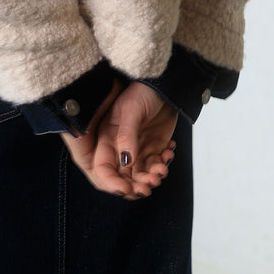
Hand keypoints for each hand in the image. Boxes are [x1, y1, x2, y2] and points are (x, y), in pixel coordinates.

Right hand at [61, 81, 177, 199]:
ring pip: (141, 174)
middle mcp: (121, 147)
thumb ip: (127, 136)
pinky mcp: (153, 148)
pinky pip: (156, 165)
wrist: (164, 85)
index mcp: (108, 139)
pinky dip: (163, 164)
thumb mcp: (131, 111)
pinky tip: (169, 151)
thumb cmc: (143, 92)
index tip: (128, 189)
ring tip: (162, 169)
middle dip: (136, 185)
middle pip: (123, 177)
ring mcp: (137, 148)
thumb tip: (125, 163)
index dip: (113, 182)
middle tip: (150, 185)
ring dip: (151, 177)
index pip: (104, 168)